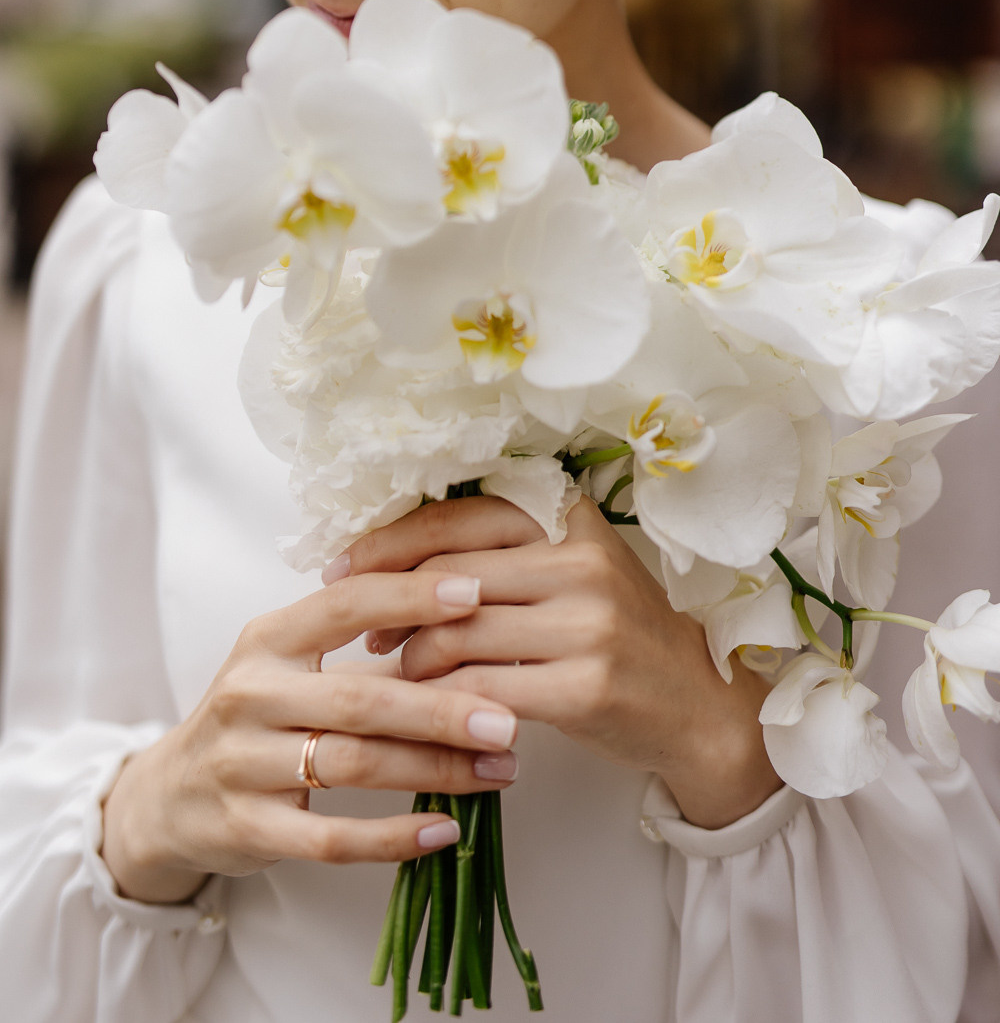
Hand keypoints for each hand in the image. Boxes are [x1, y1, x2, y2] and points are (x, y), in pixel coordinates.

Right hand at [101, 570, 520, 904]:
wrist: (168, 796)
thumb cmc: (257, 715)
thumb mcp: (290, 665)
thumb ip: (363, 646)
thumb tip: (469, 623)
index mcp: (268, 639)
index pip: (344, 604)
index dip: (409, 597)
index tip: (475, 593)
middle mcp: (252, 694)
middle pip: (361, 698)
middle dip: (442, 708)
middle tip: (508, 719)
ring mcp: (243, 763)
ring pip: (354, 765)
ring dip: (435, 770)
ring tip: (499, 770)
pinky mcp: (247, 827)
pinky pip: (331, 838)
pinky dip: (393, 837)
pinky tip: (445, 830)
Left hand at [345, 496, 782, 829]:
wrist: (697, 706)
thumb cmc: (618, 635)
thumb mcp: (572, 572)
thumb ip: (500, 556)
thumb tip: (392, 561)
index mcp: (569, 516)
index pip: (458, 516)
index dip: (391, 542)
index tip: (342, 568)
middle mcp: (581, 559)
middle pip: (447, 575)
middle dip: (390, 605)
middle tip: (364, 634)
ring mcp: (588, 623)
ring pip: (457, 633)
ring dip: (411, 660)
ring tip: (402, 675)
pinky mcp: (586, 686)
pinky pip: (482, 689)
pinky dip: (444, 703)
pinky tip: (434, 710)